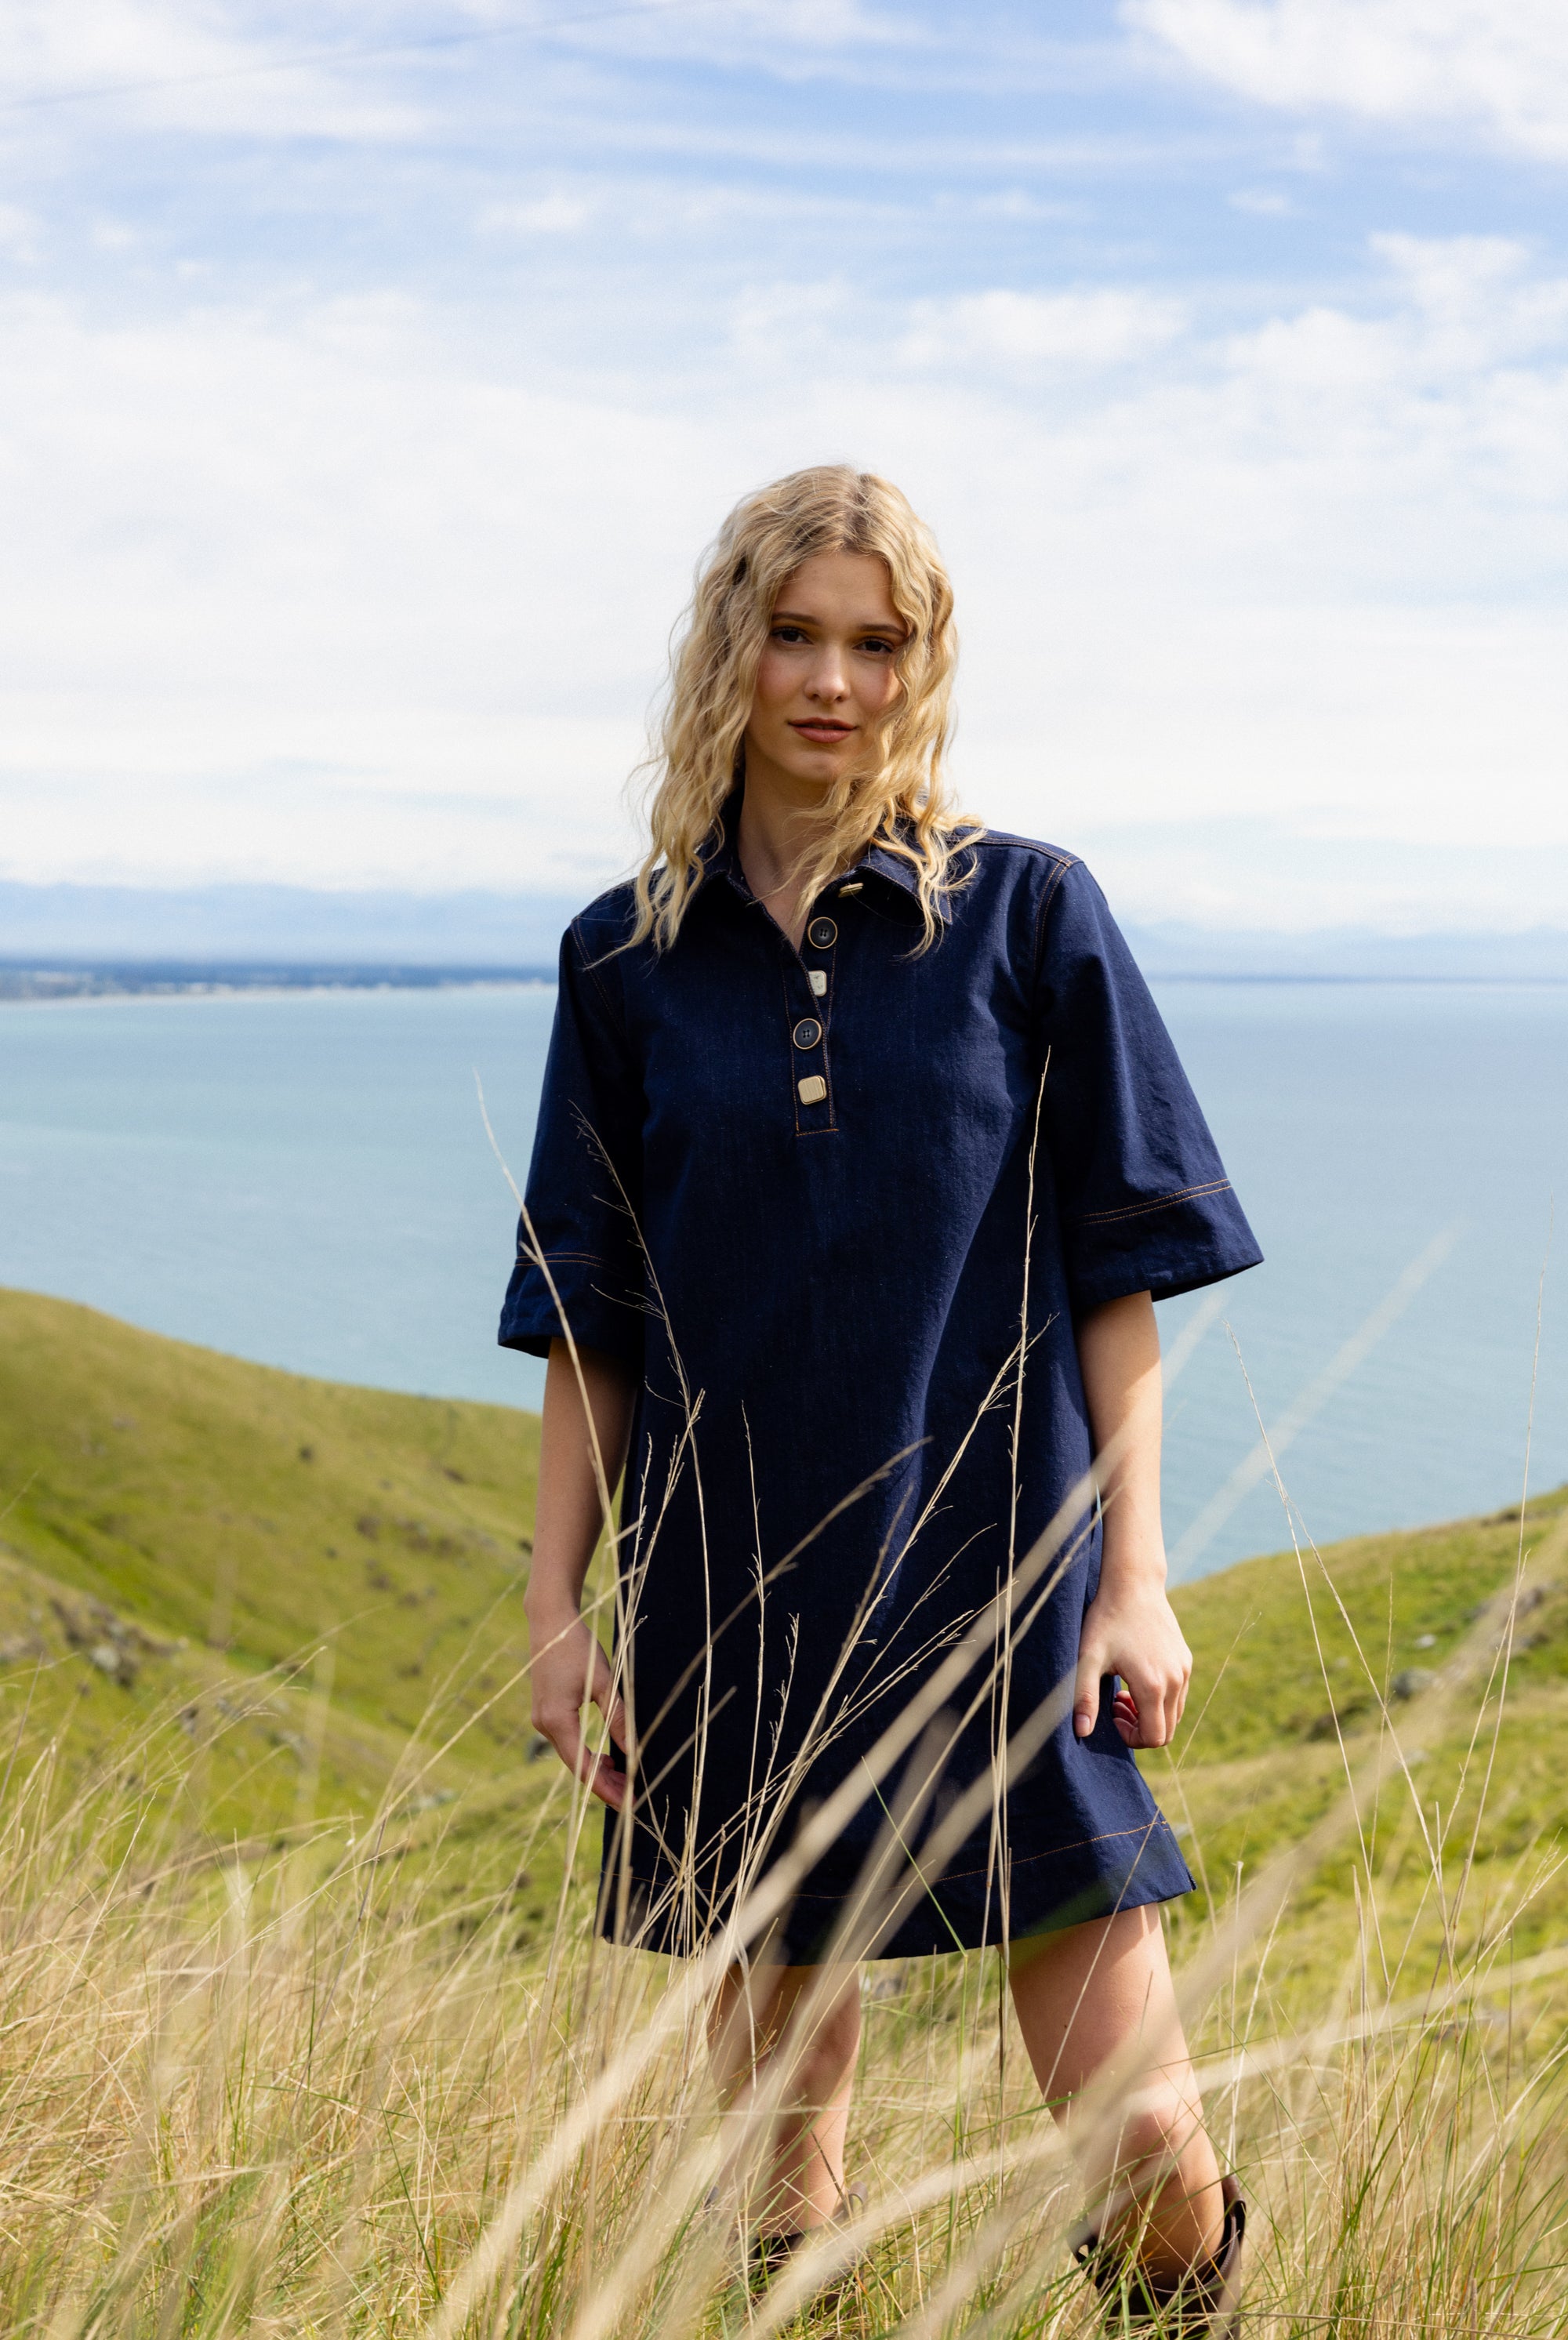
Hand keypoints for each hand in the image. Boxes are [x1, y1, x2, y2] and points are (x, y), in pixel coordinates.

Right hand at [527, 1609, 627, 1808]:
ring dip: (597, 1769)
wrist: (550, 1623)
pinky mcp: (545, 1712)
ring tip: (625, 1779)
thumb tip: (634, 1751)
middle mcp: (544, 1725)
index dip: (606, 1788)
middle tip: (632, 1797)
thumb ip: (618, 1718)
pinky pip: (567, 1743)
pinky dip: (586, 1753)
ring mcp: (541, 1719)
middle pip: (576, 1766)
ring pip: (572, 1756)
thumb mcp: (603, 1682)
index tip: (627, 1802)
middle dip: (604, 1784)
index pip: (583, 1767)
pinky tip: (607, 1758)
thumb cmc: (578, 1647)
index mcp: (557, 1720)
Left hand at [1073, 1578, 1191, 1748]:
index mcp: (1153, 1685)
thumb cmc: (1106, 1621)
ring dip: (1150, 1714)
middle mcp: (1175, 1681)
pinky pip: (1179, 1695)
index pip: (1153, 1737)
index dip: (1131, 1737)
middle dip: (1140, 1728)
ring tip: (1124, 1691)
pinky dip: (1161, 1699)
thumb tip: (1082, 1732)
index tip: (1112, 1714)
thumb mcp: (1088, 1659)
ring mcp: (1184, 1670)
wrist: (1132, 1585)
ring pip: (1174, 1714)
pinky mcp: (1186, 1660)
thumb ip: (1085, 1697)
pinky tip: (1137, 1677)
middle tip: (1116, 1704)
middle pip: (1166, 1731)